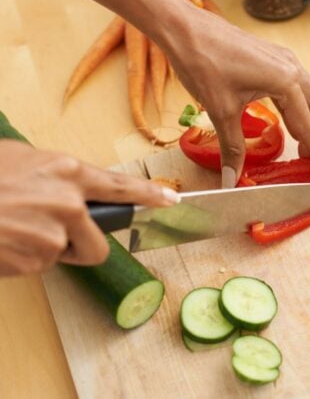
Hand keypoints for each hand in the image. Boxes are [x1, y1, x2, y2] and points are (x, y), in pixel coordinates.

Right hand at [0, 140, 177, 275]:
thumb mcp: (21, 161)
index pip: (120, 186)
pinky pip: (35, 267)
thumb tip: (75, 196)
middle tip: (48, 236)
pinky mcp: (34, 259)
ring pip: (61, 256)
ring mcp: (53, 234)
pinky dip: (19, 260)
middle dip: (79, 248)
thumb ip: (56, 179)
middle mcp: (68, 202)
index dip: (149, 194)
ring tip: (10, 227)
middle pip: (97, 244)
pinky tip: (1, 239)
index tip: (172, 200)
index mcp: (66, 171)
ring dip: (39, 251)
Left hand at [37, 0, 309, 187]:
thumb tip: (231, 179)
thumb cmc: (203, 64)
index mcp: (285, 81)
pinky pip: (295, 85)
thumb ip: (232, 148)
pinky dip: (298, 106)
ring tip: (305, 143)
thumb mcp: (221, 111)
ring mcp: (283, 59)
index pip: (307, 123)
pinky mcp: (272, 56)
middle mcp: (291, 67)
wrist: (184, 28)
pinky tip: (288, 119)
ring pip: (309, 93)